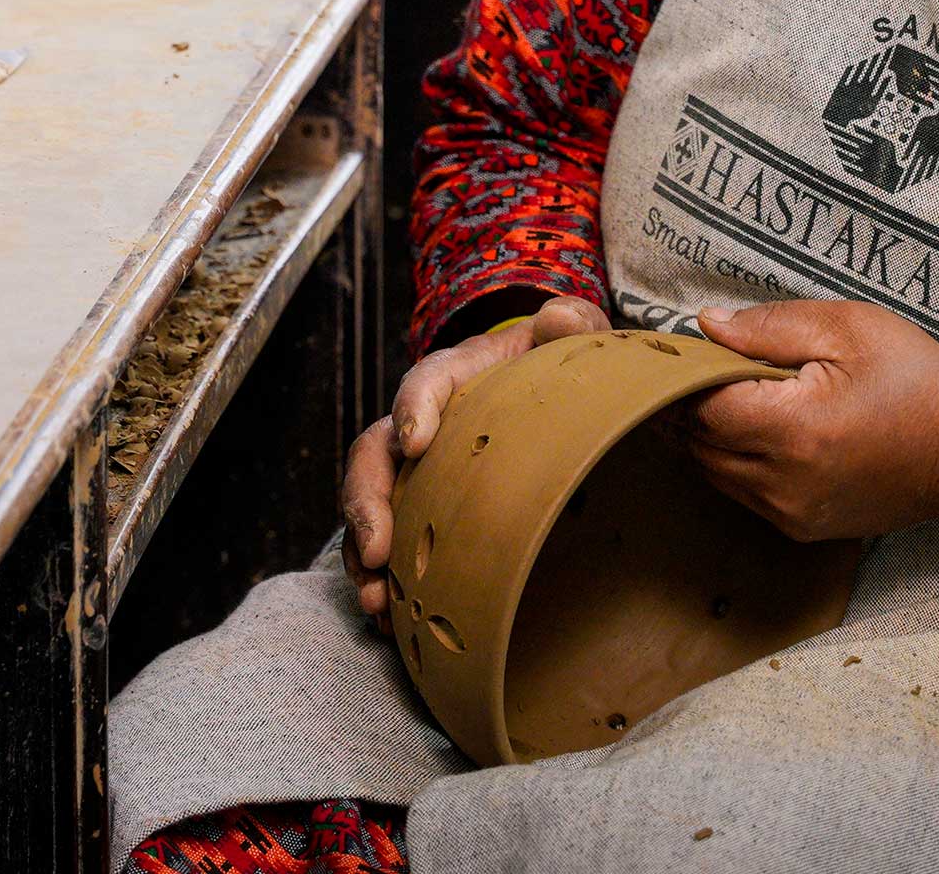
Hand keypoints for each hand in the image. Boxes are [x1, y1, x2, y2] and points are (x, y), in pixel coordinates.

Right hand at [341, 292, 609, 625]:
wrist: (555, 403)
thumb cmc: (560, 368)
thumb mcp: (575, 340)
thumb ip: (574, 324)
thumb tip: (559, 317)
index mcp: (460, 374)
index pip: (427, 380)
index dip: (413, 406)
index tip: (414, 442)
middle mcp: (424, 422)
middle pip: (374, 452)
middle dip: (365, 501)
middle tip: (378, 551)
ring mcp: (417, 471)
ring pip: (369, 505)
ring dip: (363, 553)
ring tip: (378, 603)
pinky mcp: (422, 510)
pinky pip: (386, 543)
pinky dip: (381, 580)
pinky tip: (391, 619)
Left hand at [689, 299, 938, 542]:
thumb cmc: (916, 378)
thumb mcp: (848, 328)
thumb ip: (770, 327)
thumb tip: (706, 327)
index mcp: (794, 431)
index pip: (700, 407)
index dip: (687, 373)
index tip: (689, 345)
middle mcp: (785, 485)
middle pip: (698, 444)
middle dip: (692, 403)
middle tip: (708, 362)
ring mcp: (793, 515)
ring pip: (714, 473)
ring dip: (710, 434)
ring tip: (734, 390)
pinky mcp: (803, 529)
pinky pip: (743, 493)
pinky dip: (735, 460)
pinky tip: (760, 425)